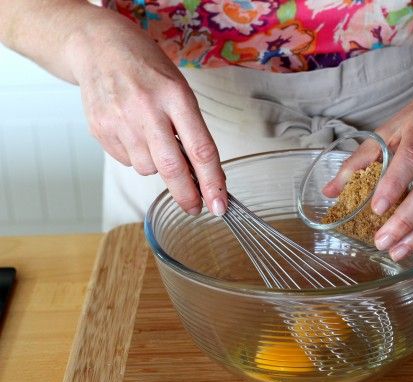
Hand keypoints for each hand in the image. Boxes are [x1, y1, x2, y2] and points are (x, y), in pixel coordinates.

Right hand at [66, 9, 226, 215]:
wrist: (98, 47)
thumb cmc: (147, 68)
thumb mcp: (179, 89)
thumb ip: (191, 128)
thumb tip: (205, 173)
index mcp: (175, 96)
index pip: (200, 149)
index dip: (212, 182)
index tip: (219, 205)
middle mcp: (146, 109)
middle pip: (172, 167)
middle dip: (187, 195)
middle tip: (195, 208)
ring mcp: (119, 120)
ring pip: (147, 168)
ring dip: (158, 167)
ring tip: (153, 139)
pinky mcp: (100, 130)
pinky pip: (127, 161)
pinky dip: (137, 156)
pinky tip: (133, 132)